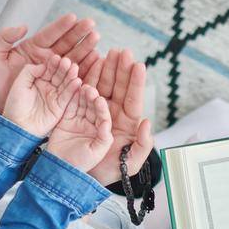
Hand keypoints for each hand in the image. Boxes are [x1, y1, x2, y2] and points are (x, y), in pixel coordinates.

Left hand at [0, 14, 99, 116]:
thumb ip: (4, 38)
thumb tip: (24, 26)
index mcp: (33, 48)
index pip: (50, 34)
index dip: (61, 26)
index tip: (73, 17)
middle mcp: (47, 59)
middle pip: (66, 43)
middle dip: (79, 33)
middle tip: (91, 24)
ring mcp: (54, 74)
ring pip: (73, 57)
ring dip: (86, 49)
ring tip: (96, 40)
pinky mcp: (59, 88)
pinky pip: (74, 77)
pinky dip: (86, 69)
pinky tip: (95, 61)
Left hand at [2, 53, 79, 136]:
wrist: (17, 126)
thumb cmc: (14, 106)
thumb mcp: (19, 84)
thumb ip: (29, 71)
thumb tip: (43, 64)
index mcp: (38, 78)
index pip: (48, 67)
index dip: (53, 62)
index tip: (57, 57)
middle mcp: (48, 85)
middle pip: (59, 74)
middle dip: (64, 68)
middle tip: (68, 62)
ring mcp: (55, 96)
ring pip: (65, 83)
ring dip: (71, 76)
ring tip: (74, 69)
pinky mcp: (61, 107)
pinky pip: (68, 97)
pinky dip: (73, 89)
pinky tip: (77, 82)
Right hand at [45, 87, 112, 173]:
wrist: (60, 168)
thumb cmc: (81, 164)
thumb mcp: (98, 154)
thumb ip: (105, 139)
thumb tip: (110, 125)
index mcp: (104, 131)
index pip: (106, 115)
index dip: (103, 107)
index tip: (100, 100)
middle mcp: (94, 124)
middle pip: (95, 106)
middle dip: (93, 97)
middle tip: (90, 90)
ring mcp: (80, 120)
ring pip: (83, 103)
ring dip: (82, 95)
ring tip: (81, 87)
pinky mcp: (67, 118)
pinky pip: (70, 106)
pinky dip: (70, 97)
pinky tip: (71, 89)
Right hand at [84, 49, 153, 185]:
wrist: (81, 177)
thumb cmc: (109, 172)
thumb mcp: (131, 163)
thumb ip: (143, 145)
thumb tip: (147, 122)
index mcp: (128, 123)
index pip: (133, 99)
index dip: (136, 82)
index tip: (138, 65)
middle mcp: (114, 113)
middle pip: (119, 87)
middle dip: (121, 69)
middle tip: (122, 51)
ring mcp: (97, 110)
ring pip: (103, 85)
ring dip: (106, 69)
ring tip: (107, 53)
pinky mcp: (80, 111)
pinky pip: (85, 91)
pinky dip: (87, 77)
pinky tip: (90, 64)